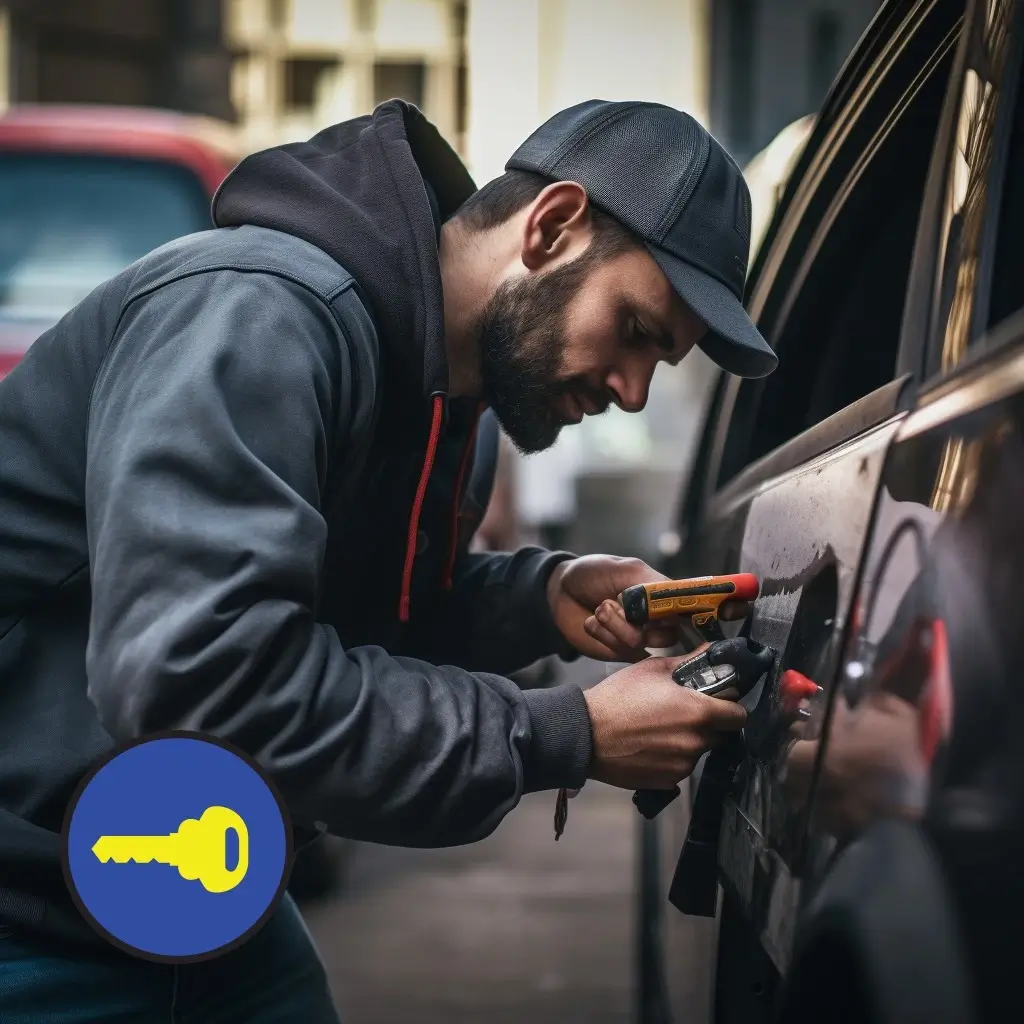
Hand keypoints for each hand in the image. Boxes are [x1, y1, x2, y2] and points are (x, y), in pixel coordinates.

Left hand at [547, 555, 682, 661]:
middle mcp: (656, 620)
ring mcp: (638, 638)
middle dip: (635, 619)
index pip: (688, 612)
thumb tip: (681, 595)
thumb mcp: (626, 568)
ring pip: (638, 643)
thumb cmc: (593, 573)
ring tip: (599, 609)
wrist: (560, 591)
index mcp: (662, 596)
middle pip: (666, 635)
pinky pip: (618, 652)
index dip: (679, 616)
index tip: (662, 611)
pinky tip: (591, 622)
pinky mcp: (619, 652)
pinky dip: (601, 633)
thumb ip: (654, 583)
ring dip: (612, 624)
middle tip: (614, 602)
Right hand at [582, 654, 746, 789]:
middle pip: (720, 735)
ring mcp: (683, 765)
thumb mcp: (652, 669)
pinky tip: (651, 746)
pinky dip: (672, 758)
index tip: (717, 702)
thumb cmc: (619, 697)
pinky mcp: (669, 781)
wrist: (587, 734)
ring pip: (699, 751)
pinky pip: (681, 768)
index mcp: (698, 712)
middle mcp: (696, 742)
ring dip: (689, 741)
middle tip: (683, 713)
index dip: (730, 707)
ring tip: (661, 730)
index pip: (738, 715)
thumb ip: (689, 662)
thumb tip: (713, 651)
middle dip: (708, 724)